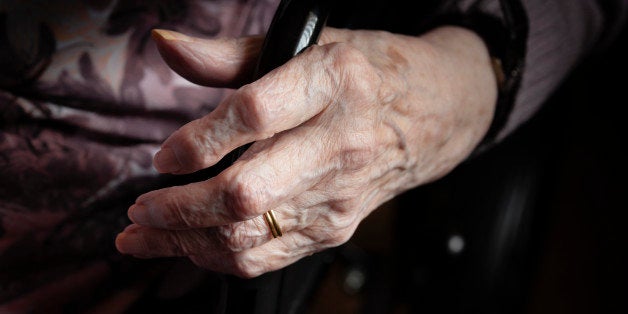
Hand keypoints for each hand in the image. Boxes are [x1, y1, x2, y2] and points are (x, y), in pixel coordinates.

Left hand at [115, 26, 496, 277]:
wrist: (430, 114)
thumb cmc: (366, 74)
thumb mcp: (309, 44)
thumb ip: (232, 54)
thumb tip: (168, 46)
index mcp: (334, 82)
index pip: (253, 116)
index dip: (197, 142)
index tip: (163, 156)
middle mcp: (340, 143)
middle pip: (245, 192)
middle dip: (179, 209)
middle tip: (139, 208)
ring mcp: (339, 194)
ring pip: (249, 235)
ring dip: (185, 242)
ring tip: (142, 237)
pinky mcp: (335, 227)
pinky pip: (268, 256)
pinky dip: (218, 258)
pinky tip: (187, 247)